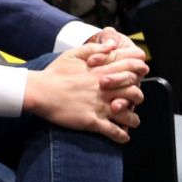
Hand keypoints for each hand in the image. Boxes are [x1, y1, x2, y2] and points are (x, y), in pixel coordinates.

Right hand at [25, 42, 146, 142]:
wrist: (39, 91)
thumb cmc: (54, 73)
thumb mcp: (72, 54)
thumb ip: (94, 48)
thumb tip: (112, 45)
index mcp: (101, 72)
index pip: (130, 69)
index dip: (140, 70)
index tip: (142, 72)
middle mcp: (105, 90)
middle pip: (135, 93)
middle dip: (138, 97)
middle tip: (133, 100)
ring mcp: (100, 107)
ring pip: (129, 116)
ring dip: (132, 119)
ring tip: (130, 121)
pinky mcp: (92, 122)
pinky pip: (114, 132)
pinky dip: (122, 136)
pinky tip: (123, 136)